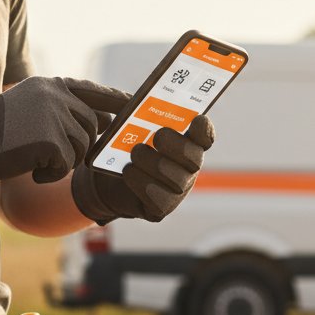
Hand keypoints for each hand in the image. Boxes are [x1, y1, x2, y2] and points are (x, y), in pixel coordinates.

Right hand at [0, 77, 130, 198]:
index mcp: (52, 85)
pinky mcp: (49, 140)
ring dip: (62, 162)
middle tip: (53, 156)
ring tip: (35, 159)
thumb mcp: (30, 106)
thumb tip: (106, 121)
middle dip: (80, 146)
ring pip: (81, 147)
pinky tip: (31, 170)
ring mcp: (53, 116)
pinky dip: (50, 174)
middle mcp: (56, 95)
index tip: (132, 105)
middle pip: (92, 126)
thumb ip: (62, 107)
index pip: (93, 91)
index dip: (115, 100)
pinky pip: (66, 164)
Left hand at [71, 115, 214, 224]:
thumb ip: (141, 117)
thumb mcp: (133, 128)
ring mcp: (177, 191)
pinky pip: (156, 197)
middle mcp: (188, 169)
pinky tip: (128, 171)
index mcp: (187, 144)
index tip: (196, 119)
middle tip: (156, 136)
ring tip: (134, 153)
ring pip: (174, 177)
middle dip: (175, 144)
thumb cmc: (126, 147)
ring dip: (151, 162)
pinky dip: (139, 181)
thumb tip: (138, 105)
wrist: (108, 181)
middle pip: (194, 157)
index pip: (206, 137)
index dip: (205, 130)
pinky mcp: (161, 209)